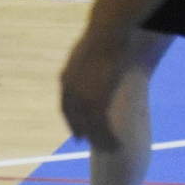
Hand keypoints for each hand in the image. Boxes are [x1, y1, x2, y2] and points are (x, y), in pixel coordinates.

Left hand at [59, 28, 133, 149]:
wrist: (106, 35)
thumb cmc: (102, 36)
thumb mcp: (89, 49)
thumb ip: (87, 60)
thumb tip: (93, 57)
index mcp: (66, 79)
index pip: (66, 107)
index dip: (73, 122)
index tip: (78, 135)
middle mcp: (70, 91)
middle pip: (76, 120)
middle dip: (85, 134)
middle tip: (94, 146)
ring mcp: (82, 98)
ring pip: (90, 128)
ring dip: (101, 141)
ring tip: (112, 149)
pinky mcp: (96, 102)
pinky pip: (101, 128)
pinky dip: (109, 139)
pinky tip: (117, 145)